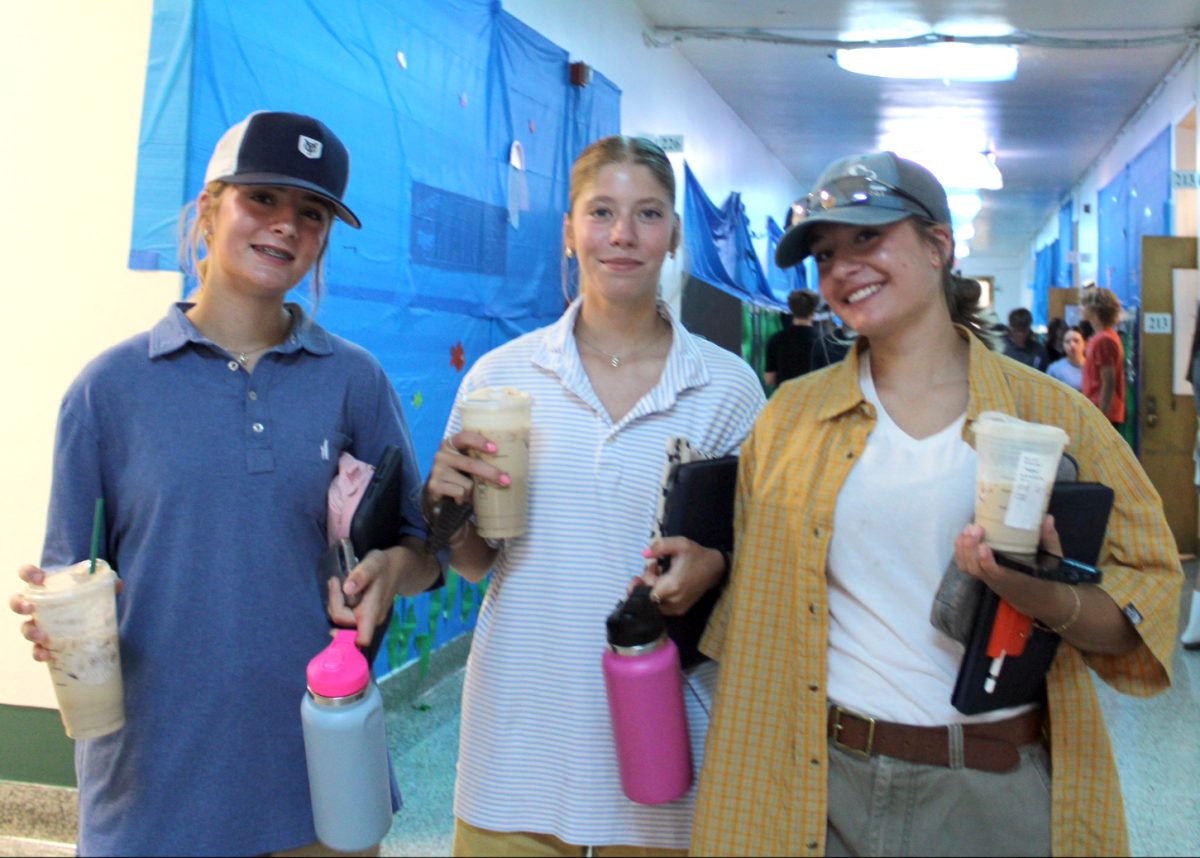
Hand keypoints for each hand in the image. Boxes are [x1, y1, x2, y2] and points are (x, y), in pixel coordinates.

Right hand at [10, 565, 123, 662]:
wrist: (89, 617)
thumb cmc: (86, 597)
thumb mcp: (95, 589)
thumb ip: (106, 585)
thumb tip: (118, 584)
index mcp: (46, 586)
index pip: (28, 574)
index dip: (28, 573)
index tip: (38, 578)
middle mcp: (38, 604)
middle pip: (18, 602)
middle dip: (19, 604)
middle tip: (30, 609)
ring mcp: (39, 623)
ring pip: (25, 627)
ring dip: (29, 632)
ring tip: (42, 636)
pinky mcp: (45, 642)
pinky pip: (36, 649)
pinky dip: (38, 653)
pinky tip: (46, 655)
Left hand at [326, 548, 397, 647]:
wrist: (397, 567)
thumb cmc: (384, 565)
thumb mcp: (372, 564)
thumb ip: (360, 575)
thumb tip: (347, 589)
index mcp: (373, 612)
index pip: (362, 638)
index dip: (345, 637)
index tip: (333, 616)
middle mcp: (371, 620)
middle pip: (345, 624)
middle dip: (335, 604)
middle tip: (334, 581)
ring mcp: (368, 618)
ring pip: (344, 620)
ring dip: (336, 604)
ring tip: (337, 582)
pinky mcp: (365, 615)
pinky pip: (347, 616)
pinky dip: (340, 605)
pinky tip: (342, 591)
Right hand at [423, 431, 508, 514]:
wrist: (435, 490)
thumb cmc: (457, 473)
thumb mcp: (464, 461)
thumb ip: (477, 456)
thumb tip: (510, 461)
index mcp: (450, 443)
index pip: (464, 437)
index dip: (480, 441)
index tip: (495, 449)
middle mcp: (441, 454)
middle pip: (471, 464)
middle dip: (491, 473)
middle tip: (506, 480)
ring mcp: (436, 470)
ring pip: (467, 483)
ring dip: (472, 491)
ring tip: (468, 491)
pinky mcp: (434, 485)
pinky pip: (460, 492)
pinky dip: (463, 498)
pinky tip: (458, 497)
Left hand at [632, 538, 726, 615]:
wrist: (715, 569)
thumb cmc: (696, 555)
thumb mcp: (680, 544)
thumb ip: (660, 546)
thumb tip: (644, 554)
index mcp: (672, 586)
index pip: (645, 591)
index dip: (644, 579)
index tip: (653, 565)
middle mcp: (673, 601)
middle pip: (648, 596)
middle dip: (648, 581)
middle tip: (657, 566)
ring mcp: (677, 608)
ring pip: (654, 602)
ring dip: (653, 588)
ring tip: (663, 574)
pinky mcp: (680, 611)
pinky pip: (661, 606)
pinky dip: (660, 596)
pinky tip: (666, 583)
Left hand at [953, 515, 1070, 618]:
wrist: (1038, 600)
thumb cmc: (1045, 578)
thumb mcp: (1052, 560)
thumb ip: (1049, 539)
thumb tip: (1047, 518)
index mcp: (1014, 578)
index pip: (995, 572)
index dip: (986, 561)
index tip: (984, 546)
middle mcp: (996, 580)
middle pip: (975, 568)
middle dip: (970, 548)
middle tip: (975, 528)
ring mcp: (987, 578)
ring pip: (967, 568)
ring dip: (963, 548)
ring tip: (968, 529)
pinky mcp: (982, 575)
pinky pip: (966, 566)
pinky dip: (960, 552)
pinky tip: (963, 536)